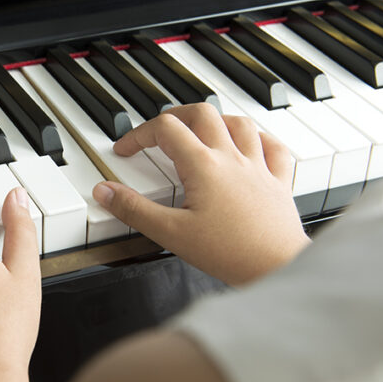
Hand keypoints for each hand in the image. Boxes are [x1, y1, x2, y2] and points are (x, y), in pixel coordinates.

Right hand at [92, 103, 309, 284]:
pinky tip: (250, 145)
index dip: (139, 135)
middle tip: (159, 132)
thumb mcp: (170, 233)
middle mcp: (231, 158)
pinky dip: (258, 139)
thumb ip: (134, 210)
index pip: (165, 129)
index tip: (126, 150)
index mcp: (203, 165)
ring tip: (200, 131)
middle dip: (175, 116)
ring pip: (238, 123)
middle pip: (202, 114)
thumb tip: (104, 191)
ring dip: (215, 120)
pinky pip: (274, 146)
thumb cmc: (230, 253)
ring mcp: (258, 167)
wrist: (277, 267)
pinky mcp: (278, 181)